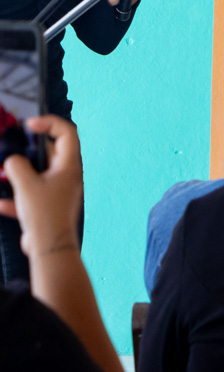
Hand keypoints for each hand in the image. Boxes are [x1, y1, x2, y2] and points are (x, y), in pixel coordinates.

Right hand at [0, 116, 81, 259]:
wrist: (49, 248)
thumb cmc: (43, 212)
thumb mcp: (25, 184)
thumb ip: (16, 165)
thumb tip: (13, 161)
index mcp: (69, 166)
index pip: (67, 133)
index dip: (50, 123)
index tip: (29, 124)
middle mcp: (67, 176)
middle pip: (51, 153)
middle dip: (29, 149)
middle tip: (12, 147)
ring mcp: (59, 192)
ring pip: (38, 175)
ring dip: (20, 174)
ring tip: (3, 174)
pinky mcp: (48, 207)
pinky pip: (31, 197)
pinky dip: (17, 198)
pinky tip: (2, 204)